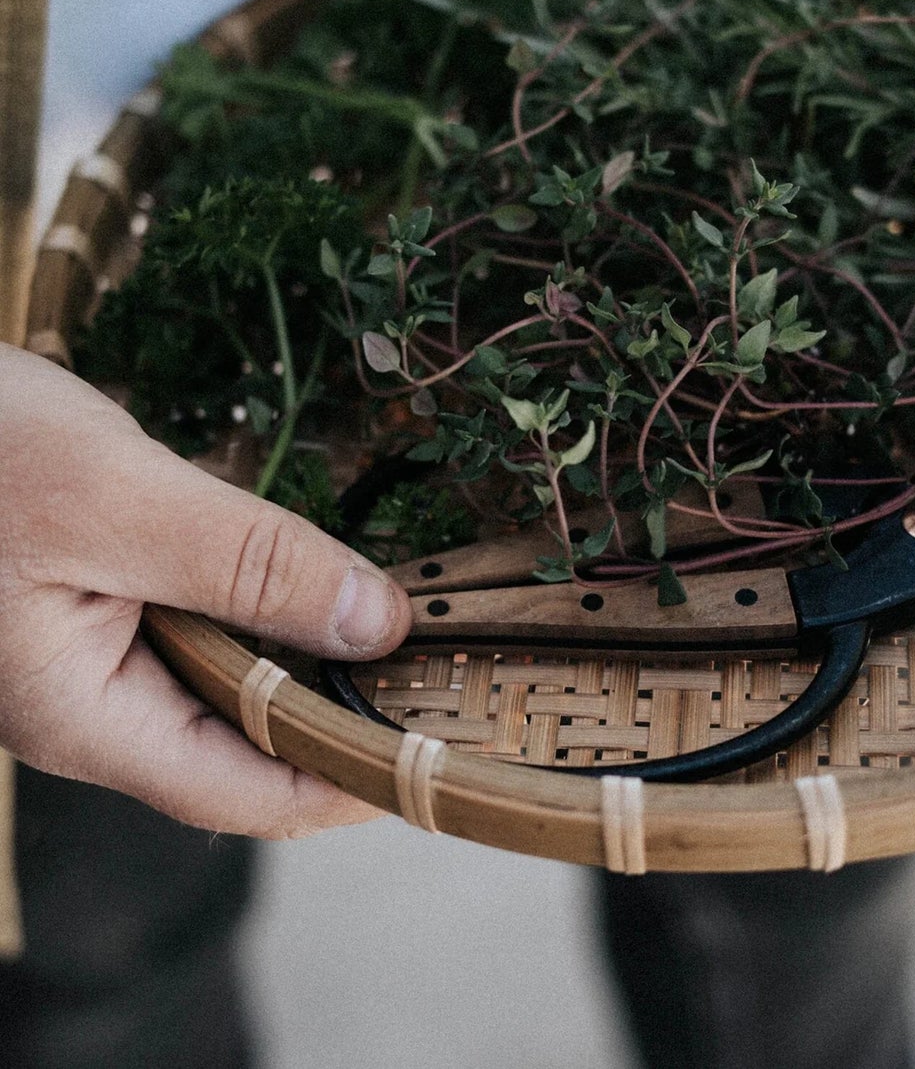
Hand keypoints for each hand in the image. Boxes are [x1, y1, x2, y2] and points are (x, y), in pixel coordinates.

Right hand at [0, 345, 410, 836]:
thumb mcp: (118, 499)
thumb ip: (247, 564)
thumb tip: (377, 623)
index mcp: (86, 717)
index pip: (248, 794)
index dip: (354, 778)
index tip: (445, 741)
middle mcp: (93, 707)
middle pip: (250, 746)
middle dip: (348, 713)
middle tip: (450, 665)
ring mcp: (94, 659)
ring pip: (233, 684)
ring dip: (316, 656)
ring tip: (409, 620)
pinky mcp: (102, 607)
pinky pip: (207, 631)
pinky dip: (271, 608)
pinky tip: (321, 572)